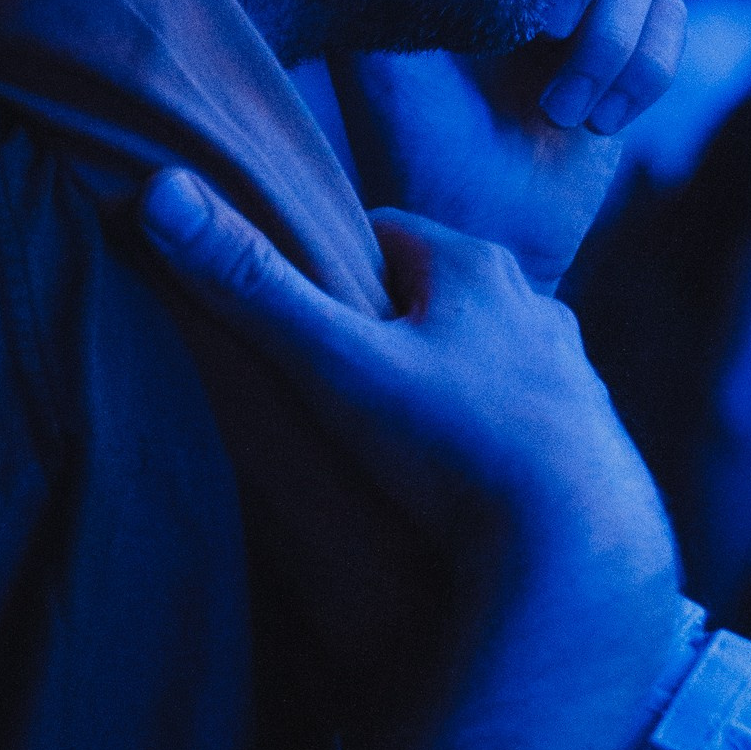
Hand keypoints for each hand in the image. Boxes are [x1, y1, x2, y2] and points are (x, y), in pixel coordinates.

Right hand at [137, 173, 677, 661]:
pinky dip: (483, 434)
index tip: (289, 318)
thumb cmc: (453, 448)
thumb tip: (160, 191)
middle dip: (379, 326)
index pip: (379, 233)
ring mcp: (570, 374)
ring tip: (385, 439)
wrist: (577, 558)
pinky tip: (453, 481)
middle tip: (324, 382)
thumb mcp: (335, 364)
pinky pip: (518, 416)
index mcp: (476, 265)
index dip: (324, 269)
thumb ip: (251, 286)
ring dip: (436, 380)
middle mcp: (534, 305)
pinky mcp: (590, 440)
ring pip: (478, 355)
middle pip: (430, 294)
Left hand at [329, 0, 682, 288]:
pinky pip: (673, 17)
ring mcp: (582, 8)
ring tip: (561, 112)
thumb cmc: (412, 148)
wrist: (475, 235)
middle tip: (548, 27)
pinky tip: (595, 125)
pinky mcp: (627, 54)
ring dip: (611, 40)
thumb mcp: (382, 57)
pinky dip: (644, 71)